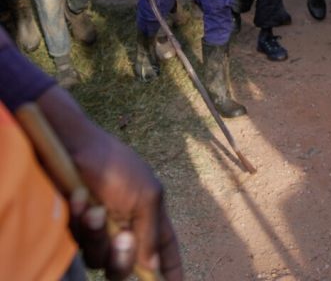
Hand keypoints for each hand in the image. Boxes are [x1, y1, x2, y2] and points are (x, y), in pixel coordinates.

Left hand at [35, 87, 181, 280]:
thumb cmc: (117, 166)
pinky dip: (79, 222)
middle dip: (123, 257)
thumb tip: (152, 266)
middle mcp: (126, 228)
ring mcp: (100, 230)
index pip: (165, 253)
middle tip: (122, 237)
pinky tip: (79, 199)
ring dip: (96, 235)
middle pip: (127, 266)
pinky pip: (77, 243)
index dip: (171, 272)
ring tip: (93, 208)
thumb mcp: (146, 196)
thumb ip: (151, 233)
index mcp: (151, 219)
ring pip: (99, 259)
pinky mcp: (76, 228)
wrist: (74, 147)